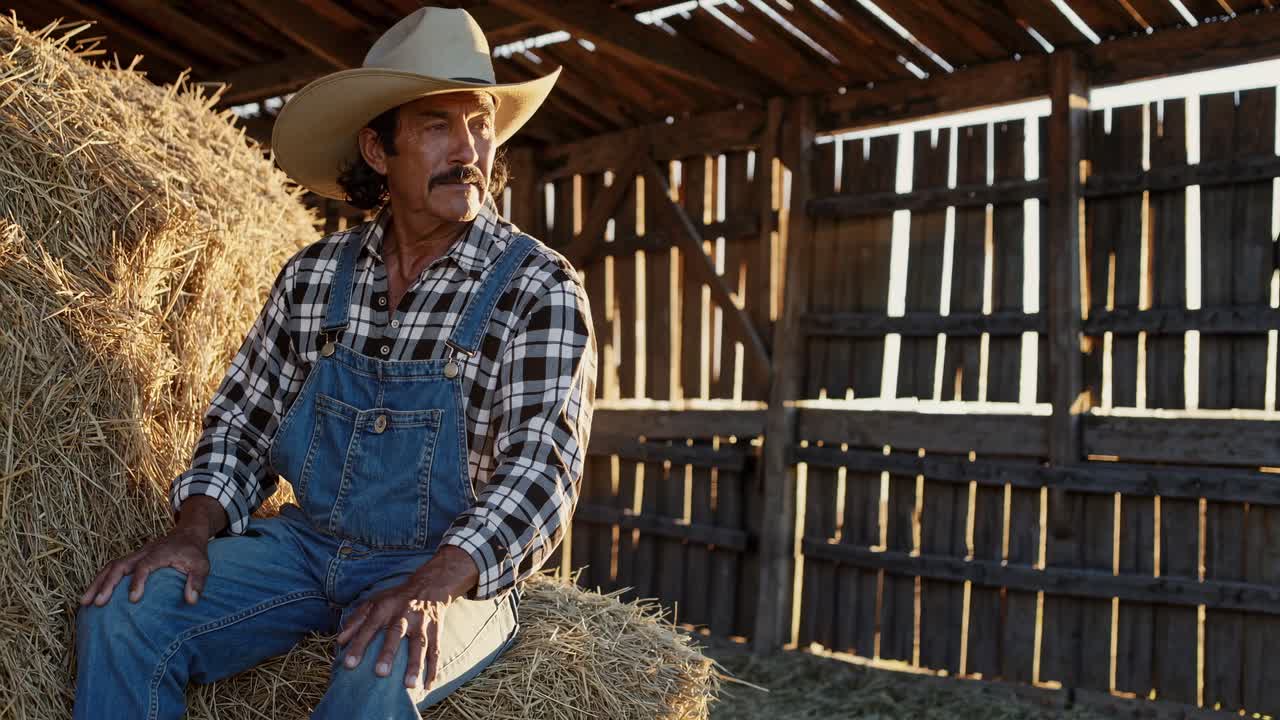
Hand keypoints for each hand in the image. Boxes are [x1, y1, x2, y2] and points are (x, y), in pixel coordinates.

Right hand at [79, 527, 210, 606]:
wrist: (187, 533)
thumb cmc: (194, 552)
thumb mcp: (202, 565)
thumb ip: (197, 582)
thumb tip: (191, 601)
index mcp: (159, 553)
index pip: (145, 566)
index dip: (138, 581)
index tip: (133, 599)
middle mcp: (143, 553)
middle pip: (119, 565)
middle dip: (107, 584)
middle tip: (97, 603)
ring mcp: (135, 555)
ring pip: (110, 566)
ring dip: (97, 583)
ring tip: (84, 602)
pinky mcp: (131, 559)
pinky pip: (111, 568)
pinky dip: (100, 581)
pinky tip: (91, 596)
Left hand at [335, 545, 478, 689]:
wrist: (429, 585)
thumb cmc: (395, 599)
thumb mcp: (374, 602)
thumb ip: (356, 620)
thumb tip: (340, 642)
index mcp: (385, 607)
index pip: (369, 626)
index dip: (359, 644)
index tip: (349, 664)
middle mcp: (403, 614)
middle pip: (396, 633)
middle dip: (388, 653)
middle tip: (381, 673)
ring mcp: (421, 623)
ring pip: (419, 644)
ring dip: (415, 664)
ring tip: (410, 685)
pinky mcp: (436, 630)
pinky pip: (435, 650)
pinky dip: (433, 668)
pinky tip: (428, 685)